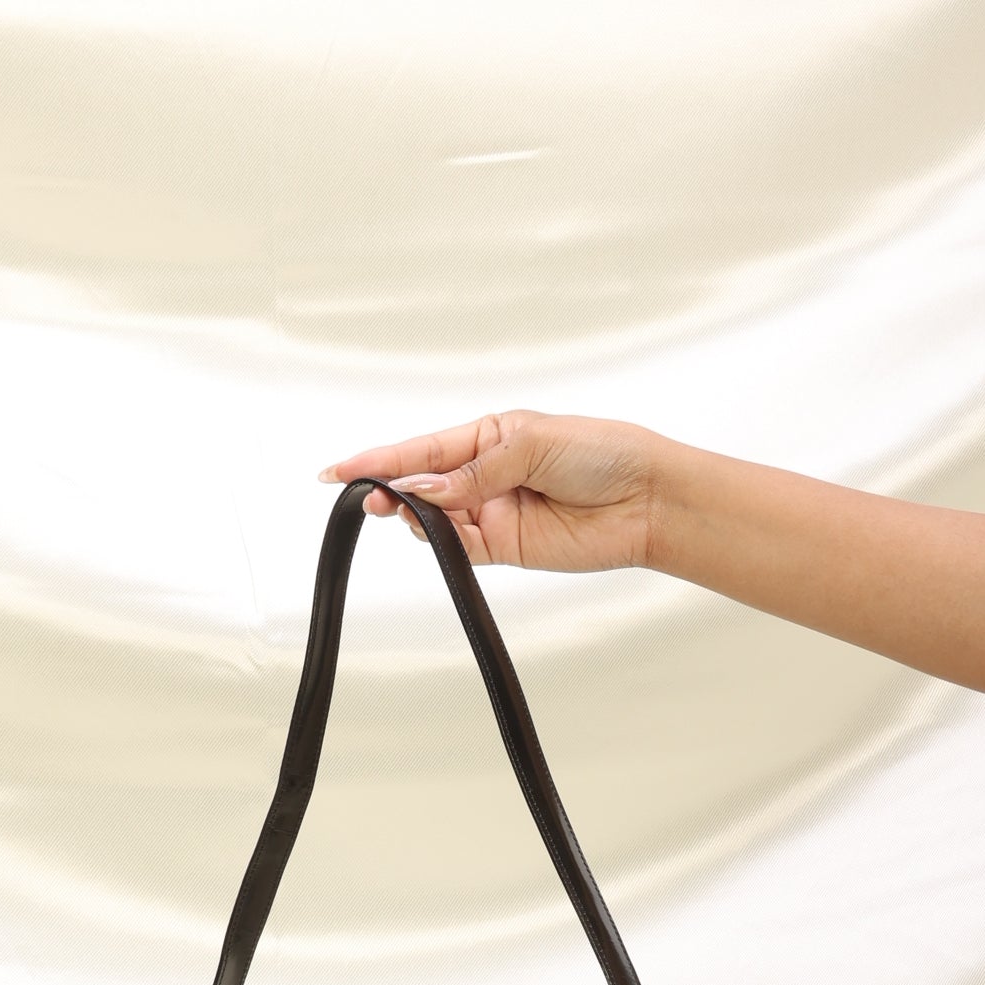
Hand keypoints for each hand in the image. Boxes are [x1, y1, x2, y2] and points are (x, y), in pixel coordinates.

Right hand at [317, 410, 666, 571]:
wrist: (646, 500)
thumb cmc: (602, 454)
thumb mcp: (532, 443)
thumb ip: (474, 470)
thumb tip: (424, 486)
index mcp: (489, 436)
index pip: (423, 448)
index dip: (380, 458)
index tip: (338, 469)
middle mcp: (485, 475)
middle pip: (421, 484)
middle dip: (391, 488)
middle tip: (371, 495)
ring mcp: (492, 513)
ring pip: (435, 519)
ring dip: (415, 515)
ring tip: (404, 508)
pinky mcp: (504, 547)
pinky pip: (459, 547)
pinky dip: (441, 540)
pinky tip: (432, 529)